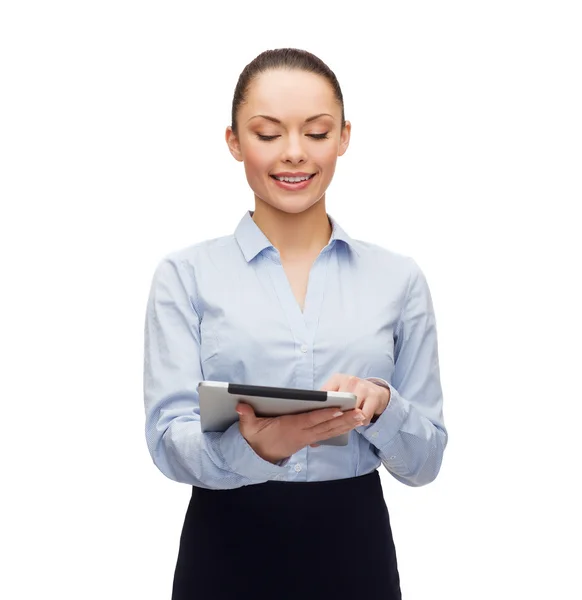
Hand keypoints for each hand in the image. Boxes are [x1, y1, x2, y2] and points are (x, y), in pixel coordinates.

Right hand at [235, 402, 366, 463]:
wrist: (258, 457)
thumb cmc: (255, 439)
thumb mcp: (248, 428)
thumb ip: (246, 416)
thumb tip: (241, 406)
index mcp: (290, 429)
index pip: (310, 420)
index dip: (324, 414)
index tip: (338, 408)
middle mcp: (302, 434)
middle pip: (326, 426)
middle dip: (344, 419)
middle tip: (361, 413)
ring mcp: (306, 438)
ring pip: (330, 430)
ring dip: (346, 424)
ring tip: (362, 417)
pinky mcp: (308, 440)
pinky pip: (328, 434)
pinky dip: (340, 428)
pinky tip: (351, 424)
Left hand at [321, 374, 389, 427]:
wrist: (376, 392)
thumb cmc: (352, 395)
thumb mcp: (339, 393)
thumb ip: (326, 403)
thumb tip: (311, 426)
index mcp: (337, 379)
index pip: (324, 394)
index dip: (320, 408)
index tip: (317, 419)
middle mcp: (350, 380)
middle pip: (338, 402)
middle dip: (336, 415)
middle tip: (334, 424)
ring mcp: (363, 387)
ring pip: (351, 409)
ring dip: (350, 420)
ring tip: (349, 423)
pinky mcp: (374, 395)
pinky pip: (364, 415)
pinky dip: (361, 422)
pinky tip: (360, 422)